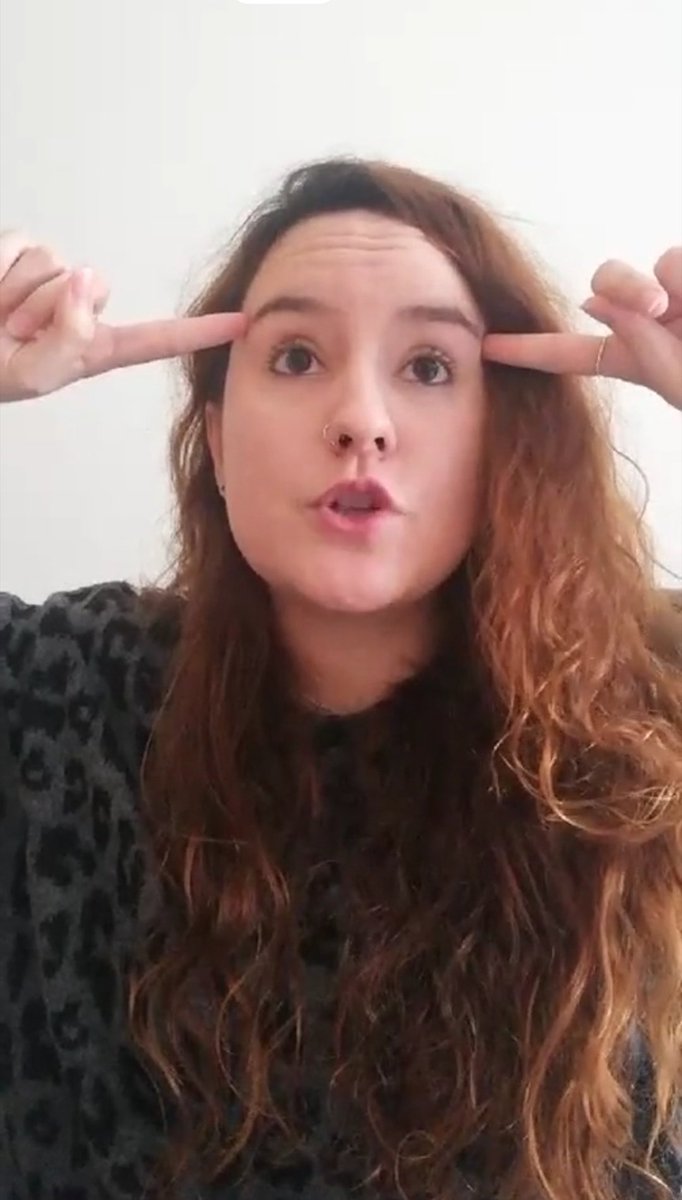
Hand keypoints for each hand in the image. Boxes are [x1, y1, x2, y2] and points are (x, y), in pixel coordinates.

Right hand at [0, 230, 246, 403]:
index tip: (243, 323)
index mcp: (91, 347)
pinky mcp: (20, 248)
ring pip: (55, 266)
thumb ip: (69, 337)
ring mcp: (50, 276)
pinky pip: (20, 247)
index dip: (197, 332)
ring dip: (16, 295)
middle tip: (11, 333)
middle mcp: (77, 307)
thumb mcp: (33, 374)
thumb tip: (85, 278)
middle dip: (45, 310)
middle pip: (92, 288)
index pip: (153, 339)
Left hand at [482, 246, 681, 410]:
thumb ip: (640, 343)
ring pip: (643, 267)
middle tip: (656, 306)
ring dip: (668, 284)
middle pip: (603, 284)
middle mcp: (645, 321)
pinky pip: (673, 261)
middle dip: (622, 287)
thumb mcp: (678, 378)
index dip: (525, 350)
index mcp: (632, 358)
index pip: (567, 354)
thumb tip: (593, 303)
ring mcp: (668, 295)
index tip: (485, 346)